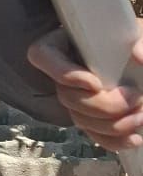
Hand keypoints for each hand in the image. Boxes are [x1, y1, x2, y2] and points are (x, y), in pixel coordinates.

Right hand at [28, 21, 142, 151]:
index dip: (62, 73)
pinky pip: (93, 135)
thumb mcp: (139, 34)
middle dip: (103, 105)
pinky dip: (114, 141)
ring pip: (79, 119)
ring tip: (141, 117)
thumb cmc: (134, 43)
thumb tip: (138, 55)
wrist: (140, 65)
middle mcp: (65, 72)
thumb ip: (141, 40)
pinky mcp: (92, 118)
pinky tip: (136, 138)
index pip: (42, 56)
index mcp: (67, 45)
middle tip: (135, 98)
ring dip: (113, 124)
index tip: (95, 83)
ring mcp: (77, 97)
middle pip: (66, 96)